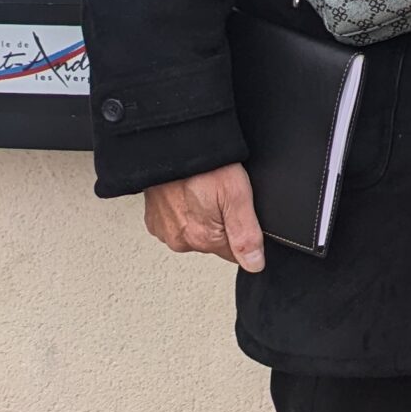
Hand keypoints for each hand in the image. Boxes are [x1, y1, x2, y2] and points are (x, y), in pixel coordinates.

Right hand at [142, 162, 265, 272]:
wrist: (173, 146)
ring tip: (204, 190)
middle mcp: (180, 241)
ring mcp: (165, 230)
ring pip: (196, 232)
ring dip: (203, 216)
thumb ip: (247, 235)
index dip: (243, 231)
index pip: (234, 253)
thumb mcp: (237, 196)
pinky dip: (186, 210)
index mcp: (202, 239)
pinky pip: (179, 222)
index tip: (238, 209)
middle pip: (215, 242)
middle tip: (221, 195)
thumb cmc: (206, 167)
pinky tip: (190, 192)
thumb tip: (255, 265)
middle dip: (223, 222)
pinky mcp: (155, 219)